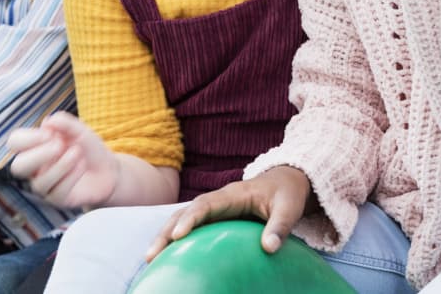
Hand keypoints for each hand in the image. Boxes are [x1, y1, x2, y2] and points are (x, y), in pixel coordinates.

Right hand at [9, 113, 119, 208]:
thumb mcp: (80, 130)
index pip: (15, 142)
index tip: (50, 133)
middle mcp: (35, 168)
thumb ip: (64, 122)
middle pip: (18, 167)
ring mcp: (45, 185)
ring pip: (38, 183)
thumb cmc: (88, 148)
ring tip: (78, 153)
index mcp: (34, 147)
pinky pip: (57, 192)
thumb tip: (47, 122)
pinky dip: (71, 176)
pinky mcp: (58, 199)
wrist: (108, 169)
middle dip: (39, 155)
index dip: (28, 138)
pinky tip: (82, 165)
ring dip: (60, 165)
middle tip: (60, 145)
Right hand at [145, 166, 311, 259]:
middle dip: (166, 231)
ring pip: (182, 219)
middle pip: (185, 212)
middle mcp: (218, 199)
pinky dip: (176, 239)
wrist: (285, 181)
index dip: (189, 219)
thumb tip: (270, 248)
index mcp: (233, 194)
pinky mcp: (215, 218)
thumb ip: (280, 226)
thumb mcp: (289, 208)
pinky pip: (191, 227)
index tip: (176, 236)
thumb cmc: (287, 194)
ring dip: (165, 236)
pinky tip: (168, 258)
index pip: (205, 204)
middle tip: (151, 255)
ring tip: (151, 259)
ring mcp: (214, 208)